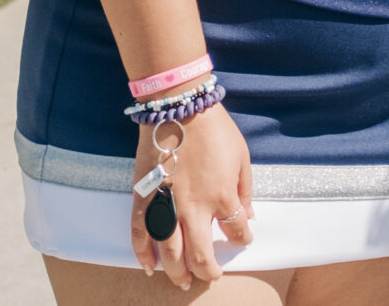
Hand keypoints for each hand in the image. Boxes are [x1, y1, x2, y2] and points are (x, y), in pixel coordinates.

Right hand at [131, 103, 253, 286]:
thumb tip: (248, 215)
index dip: (242, 240)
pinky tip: (150, 266)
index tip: (242, 238)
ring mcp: (167, 204)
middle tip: (210, 276)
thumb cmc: (214, 129)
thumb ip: (245, 190)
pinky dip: (143, 254)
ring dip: (178, 272)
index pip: (236, 232)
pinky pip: (140, 234)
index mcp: (223, 196)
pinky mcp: (144, 197)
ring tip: (183, 281)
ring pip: (171, 253)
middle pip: (201, 255)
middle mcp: (194, 207)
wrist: (179, 107)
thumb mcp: (242, 156)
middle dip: (208, 271)